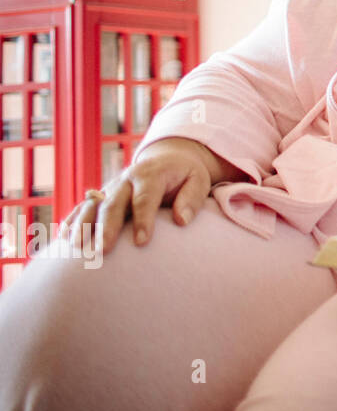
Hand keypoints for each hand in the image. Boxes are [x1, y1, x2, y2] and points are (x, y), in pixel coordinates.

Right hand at [56, 137, 230, 255]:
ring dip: (83, 226)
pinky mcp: (102, 195)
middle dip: (106, 228)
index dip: (143, 220)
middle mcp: (126, 180)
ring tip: (77, 248)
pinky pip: (83, 207)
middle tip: (102, 251)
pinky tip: (64, 239)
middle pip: (113, 204)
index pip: (145, 198)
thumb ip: (192, 199)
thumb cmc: (186, 176)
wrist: (169, 159)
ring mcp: (110, 187)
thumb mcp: (198, 181)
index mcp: (150, 174)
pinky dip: (73, 221)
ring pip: (92, 205)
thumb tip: (182, 221)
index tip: (141, 243)